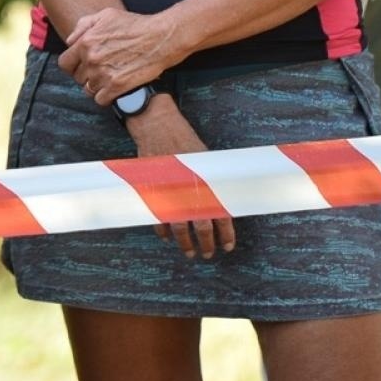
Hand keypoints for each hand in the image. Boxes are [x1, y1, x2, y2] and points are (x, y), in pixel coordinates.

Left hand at [61, 8, 183, 103]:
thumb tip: (70, 41)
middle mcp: (91, 59)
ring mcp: (104, 74)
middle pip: (77, 78)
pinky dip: (106, 96)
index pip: (64, 63)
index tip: (81, 65)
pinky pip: (100, 100)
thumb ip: (83, 26)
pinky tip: (114, 88)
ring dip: (96, 86)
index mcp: (85, 42)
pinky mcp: (117, 86)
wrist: (160, 37)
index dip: (72, 65)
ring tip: (108, 78)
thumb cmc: (135, 25)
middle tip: (100, 70)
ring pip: (88, 90)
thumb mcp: (106, 15)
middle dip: (86, 75)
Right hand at [123, 95, 236, 259]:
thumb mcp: (206, 160)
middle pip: (201, 227)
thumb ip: (213, 181)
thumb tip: (225, 200)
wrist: (158, 127)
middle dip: (206, 244)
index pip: (222, 216)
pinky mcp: (154, 190)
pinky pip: (158, 216)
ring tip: (189, 252)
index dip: (226, 234)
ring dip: (185, 243)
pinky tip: (167, 236)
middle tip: (207, 254)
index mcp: (207, 184)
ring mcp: (172, 192)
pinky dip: (163, 229)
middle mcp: (191, 191)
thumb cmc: (185, 141)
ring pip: (179, 227)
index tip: (227, 247)